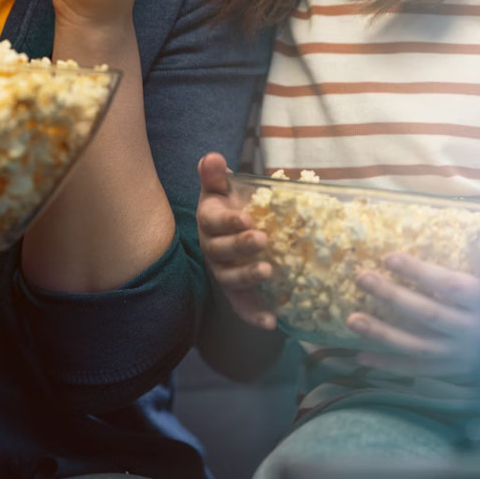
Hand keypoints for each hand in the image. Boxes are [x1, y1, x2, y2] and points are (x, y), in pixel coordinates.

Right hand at [195, 152, 277, 330]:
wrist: (230, 233)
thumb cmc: (229, 207)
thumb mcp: (221, 189)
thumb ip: (215, 175)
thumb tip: (212, 157)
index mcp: (209, 222)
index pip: (213, 221)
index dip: (228, 221)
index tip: (246, 217)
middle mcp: (212, 249)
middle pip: (220, 251)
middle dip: (240, 246)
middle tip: (262, 239)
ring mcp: (223, 272)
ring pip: (230, 279)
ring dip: (247, 277)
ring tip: (269, 271)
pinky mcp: (237, 293)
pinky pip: (242, 305)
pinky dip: (253, 315)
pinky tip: (271, 321)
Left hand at [347, 254, 479, 379]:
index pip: (450, 286)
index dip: (420, 273)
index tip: (389, 257)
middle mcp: (476, 331)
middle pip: (428, 314)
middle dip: (393, 296)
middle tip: (361, 277)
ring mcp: (466, 355)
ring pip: (419, 346)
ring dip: (383, 334)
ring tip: (352, 319)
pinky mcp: (460, 369)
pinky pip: (422, 370)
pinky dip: (392, 365)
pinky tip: (362, 357)